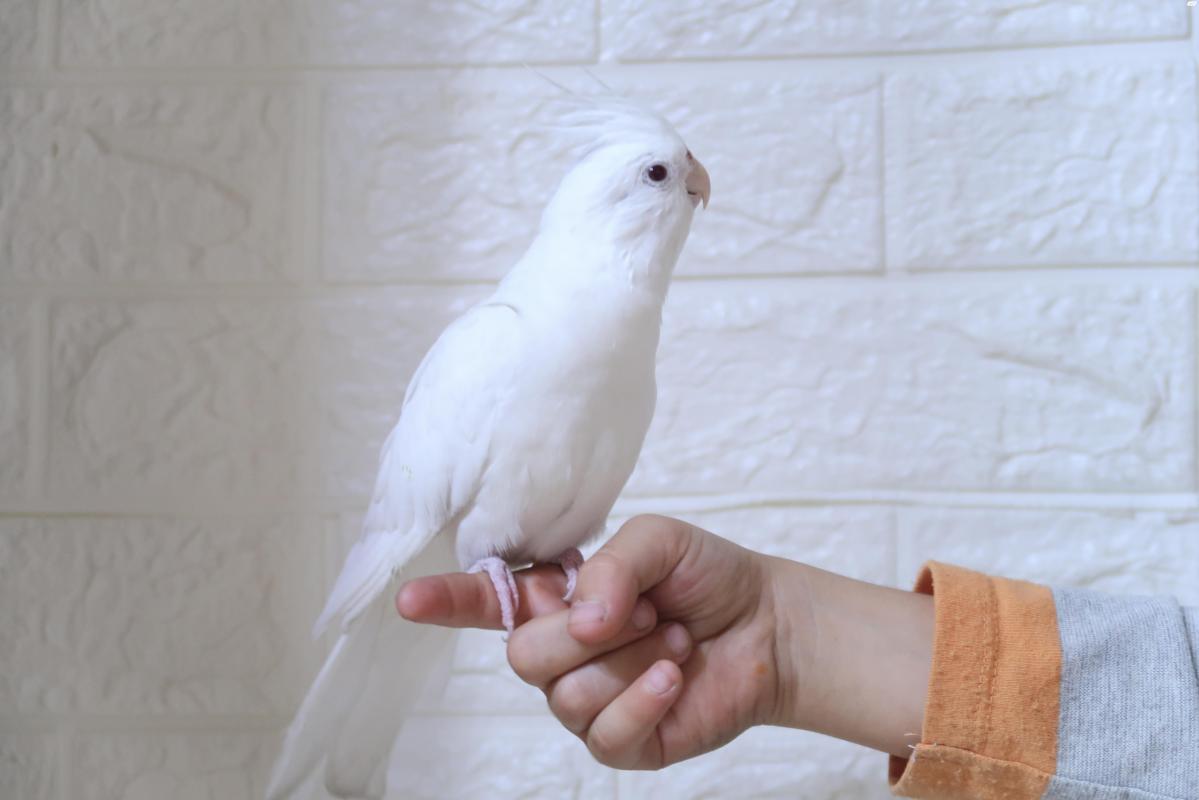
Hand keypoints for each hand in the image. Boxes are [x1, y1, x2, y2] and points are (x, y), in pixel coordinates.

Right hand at [397, 514, 932, 769]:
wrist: (766, 626)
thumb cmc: (706, 577)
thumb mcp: (657, 540)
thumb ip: (608, 566)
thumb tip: (580, 621)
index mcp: (555, 598)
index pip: (485, 602)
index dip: (446, 601)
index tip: (409, 599)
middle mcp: (561, 651)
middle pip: (524, 656)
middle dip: (589, 629)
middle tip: (645, 607)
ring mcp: (587, 701)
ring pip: (565, 694)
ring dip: (629, 658)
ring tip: (670, 635)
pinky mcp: (621, 741)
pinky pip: (605, 732)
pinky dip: (644, 697)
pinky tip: (673, 674)